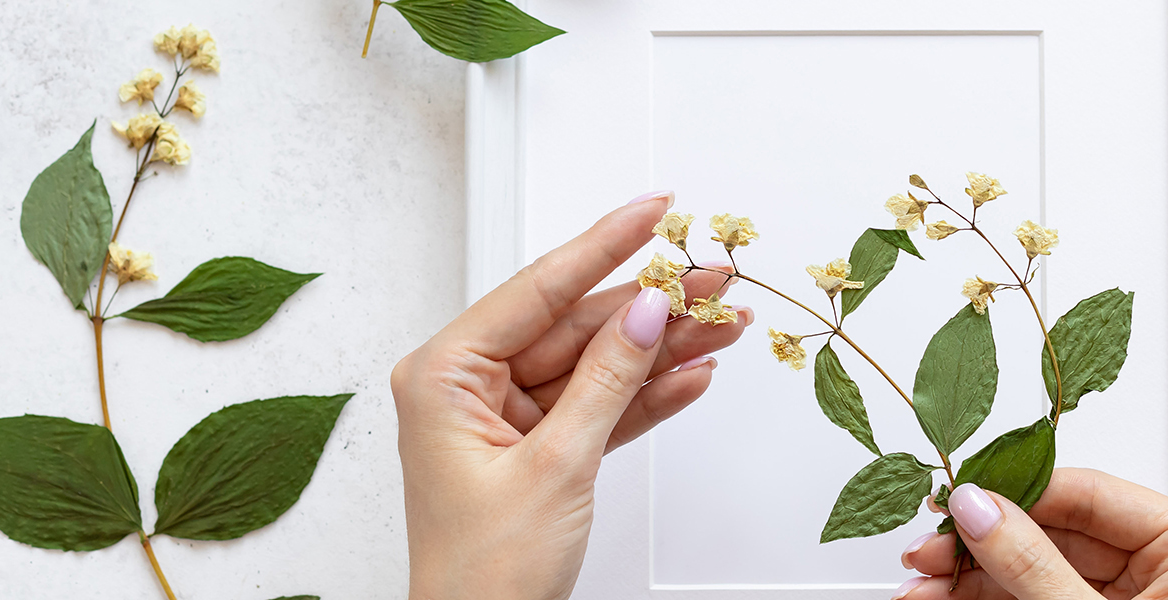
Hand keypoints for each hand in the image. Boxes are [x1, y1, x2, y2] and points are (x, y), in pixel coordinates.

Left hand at [391, 191, 750, 599]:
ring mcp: (507, 419)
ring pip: (597, 365)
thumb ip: (607, 381)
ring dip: (661, 349)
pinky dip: (648, 396)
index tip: (652, 209)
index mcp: (444, 375)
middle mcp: (470, 388)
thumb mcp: (555, 466)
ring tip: (724, 323)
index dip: (603, 246)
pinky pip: (602, 407)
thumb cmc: (482, 574)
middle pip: (576, 325)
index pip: (537, 291)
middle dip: (650, 304)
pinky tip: (694, 373)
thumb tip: (646, 312)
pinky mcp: (541, 451)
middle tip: (712, 277)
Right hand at [896, 468, 1167, 599]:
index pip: (1091, 494)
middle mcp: (1166, 569)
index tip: (960, 498)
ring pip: (1033, 567)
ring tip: (922, 586)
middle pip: (1054, 531)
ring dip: (971, 578)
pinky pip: (1033, 598)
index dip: (1017, 492)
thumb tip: (984, 510)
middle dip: (981, 544)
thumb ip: (1033, 566)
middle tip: (930, 549)